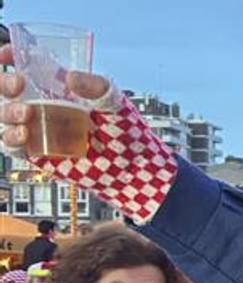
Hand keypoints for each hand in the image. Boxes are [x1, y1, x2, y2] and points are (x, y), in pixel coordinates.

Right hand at [0, 45, 176, 223]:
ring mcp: (40, 130)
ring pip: (5, 115)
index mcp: (60, 89)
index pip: (28, 68)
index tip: (6, 55)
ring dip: (7, 111)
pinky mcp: (39, 154)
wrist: (134, 170)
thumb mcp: (115, 103)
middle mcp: (45, 107)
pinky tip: (24, 135)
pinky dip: (11, 138)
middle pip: (8, 90)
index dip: (11, 58)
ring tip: (26, 114)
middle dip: (4, 83)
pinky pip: (12, 145)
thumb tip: (69, 77)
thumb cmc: (128, 133)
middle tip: (19, 85)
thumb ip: (96, 87)